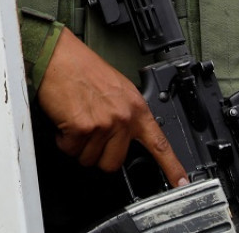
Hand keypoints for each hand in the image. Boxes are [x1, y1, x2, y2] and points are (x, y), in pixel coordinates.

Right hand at [37, 29, 187, 186]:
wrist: (57, 55)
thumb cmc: (80, 67)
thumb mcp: (116, 88)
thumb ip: (125, 112)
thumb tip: (122, 135)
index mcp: (136, 107)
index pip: (160, 144)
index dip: (172, 167)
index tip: (180, 182)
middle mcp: (123, 118)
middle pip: (113, 162)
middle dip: (97, 154)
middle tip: (87, 137)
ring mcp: (103, 124)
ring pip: (88, 158)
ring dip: (77, 146)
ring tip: (74, 122)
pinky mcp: (81, 127)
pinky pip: (70, 149)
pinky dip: (63, 140)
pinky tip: (63, 122)